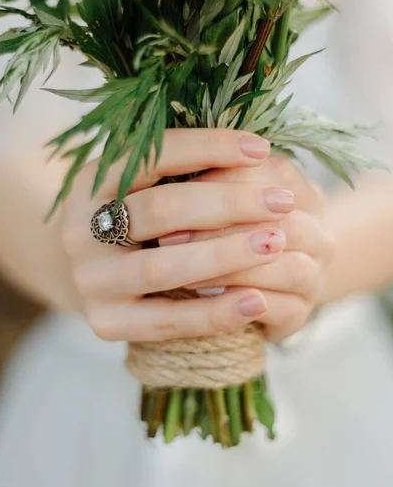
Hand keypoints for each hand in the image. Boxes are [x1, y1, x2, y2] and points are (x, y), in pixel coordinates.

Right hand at [62, 129, 293, 341]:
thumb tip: (255, 154)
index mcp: (90, 182)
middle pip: (160, 210)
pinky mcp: (106, 322)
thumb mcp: (146, 186)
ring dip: (225, 255)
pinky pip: (166, 321)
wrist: (97, 271)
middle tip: (281, 201)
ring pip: (162, 268)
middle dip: (228, 203)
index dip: (209, 148)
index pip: (152, 155)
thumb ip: (184, 171)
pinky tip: (257, 301)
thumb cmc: (138, 218)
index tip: (261, 149)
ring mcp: (90, 279)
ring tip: (275, 243)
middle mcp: (80, 229)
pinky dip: (214, 312)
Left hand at [165, 156, 334, 341]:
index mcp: (301, 193)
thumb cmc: (237, 232)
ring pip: (287, 269)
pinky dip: (242, 304)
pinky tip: (206, 302)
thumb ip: (211, 185)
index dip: (224, 183)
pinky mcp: (301, 315)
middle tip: (168, 239)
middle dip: (221, 230)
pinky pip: (280, 310)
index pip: (274, 175)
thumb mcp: (228, 202)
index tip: (173, 193)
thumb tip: (169, 171)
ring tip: (183, 273)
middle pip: (283, 223)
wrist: (275, 283)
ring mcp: (315, 277)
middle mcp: (319, 233)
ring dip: (232, 269)